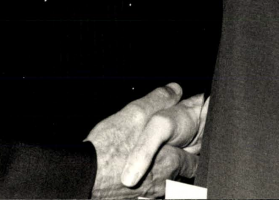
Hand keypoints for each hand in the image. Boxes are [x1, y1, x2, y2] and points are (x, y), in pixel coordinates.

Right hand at [86, 83, 197, 198]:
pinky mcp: (134, 199)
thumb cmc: (109, 149)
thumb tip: (175, 90)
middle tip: (164, 150)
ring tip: (146, 161)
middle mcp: (162, 182)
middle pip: (177, 174)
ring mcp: (148, 194)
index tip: (189, 145)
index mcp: (170, 160)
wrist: (85, 176)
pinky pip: (145, 191)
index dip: (192, 152)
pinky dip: (142, 182)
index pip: (193, 162)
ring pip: (161, 184)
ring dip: (157, 173)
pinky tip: (130, 172)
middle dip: (174, 162)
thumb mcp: (135, 114)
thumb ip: (159, 100)